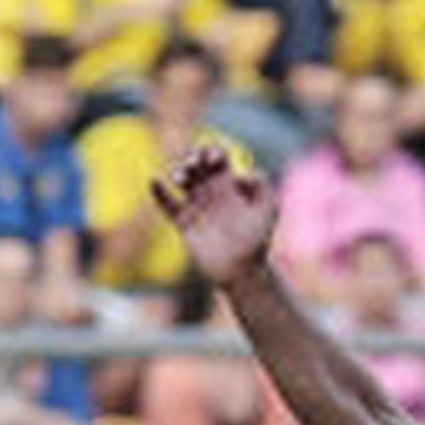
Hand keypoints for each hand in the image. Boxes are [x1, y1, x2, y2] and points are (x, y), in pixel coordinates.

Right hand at [151, 143, 277, 287]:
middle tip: (194, 163)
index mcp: (230, 186)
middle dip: (193, 157)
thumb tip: (240, 173)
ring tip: (181, 177)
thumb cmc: (259, 242)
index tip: (214, 158)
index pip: (217, 158)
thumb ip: (261, 184)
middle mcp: (212, 194)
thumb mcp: (269, 209)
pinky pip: (168, 205)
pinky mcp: (185, 225)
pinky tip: (155, 181)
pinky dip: (159, 193)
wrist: (243, 272)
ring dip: (178, 172)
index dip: (212, 151)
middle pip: (196, 165)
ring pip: (181, 181)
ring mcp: (197, 208)